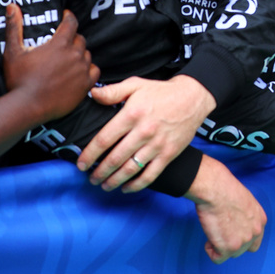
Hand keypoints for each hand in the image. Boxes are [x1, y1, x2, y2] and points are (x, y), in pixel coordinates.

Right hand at [2, 4, 98, 121]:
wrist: (26, 107)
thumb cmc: (19, 79)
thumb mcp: (13, 51)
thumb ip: (14, 27)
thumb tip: (11, 5)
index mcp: (60, 44)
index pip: (71, 23)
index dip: (69, 17)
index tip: (65, 16)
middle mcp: (75, 55)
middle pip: (80, 39)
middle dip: (72, 38)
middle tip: (62, 43)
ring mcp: (82, 71)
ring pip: (87, 55)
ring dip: (79, 54)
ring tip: (68, 59)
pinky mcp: (86, 85)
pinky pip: (94, 71)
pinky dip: (88, 69)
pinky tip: (78, 72)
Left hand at [78, 74, 215, 192]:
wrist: (193, 97)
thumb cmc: (161, 92)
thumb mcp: (136, 85)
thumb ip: (113, 92)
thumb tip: (92, 95)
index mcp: (132, 114)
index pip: (103, 140)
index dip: (89, 155)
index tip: (81, 164)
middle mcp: (143, 132)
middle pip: (115, 159)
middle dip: (99, 172)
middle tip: (91, 178)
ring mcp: (157, 145)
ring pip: (130, 169)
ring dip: (114, 181)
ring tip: (104, 185)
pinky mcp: (169, 154)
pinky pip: (150, 175)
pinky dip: (136, 185)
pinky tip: (126, 188)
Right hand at [185, 156, 265, 263]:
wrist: (216, 190)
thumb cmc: (225, 190)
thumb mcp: (245, 202)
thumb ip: (246, 217)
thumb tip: (237, 224)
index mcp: (260, 220)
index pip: (255, 240)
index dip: (241, 239)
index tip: (230, 233)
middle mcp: (256, 232)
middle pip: (242, 249)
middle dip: (229, 242)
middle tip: (219, 228)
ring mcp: (244, 241)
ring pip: (230, 254)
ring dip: (220, 245)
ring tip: (214, 229)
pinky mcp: (230, 247)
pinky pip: (217, 258)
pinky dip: (210, 250)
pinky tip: (209, 237)